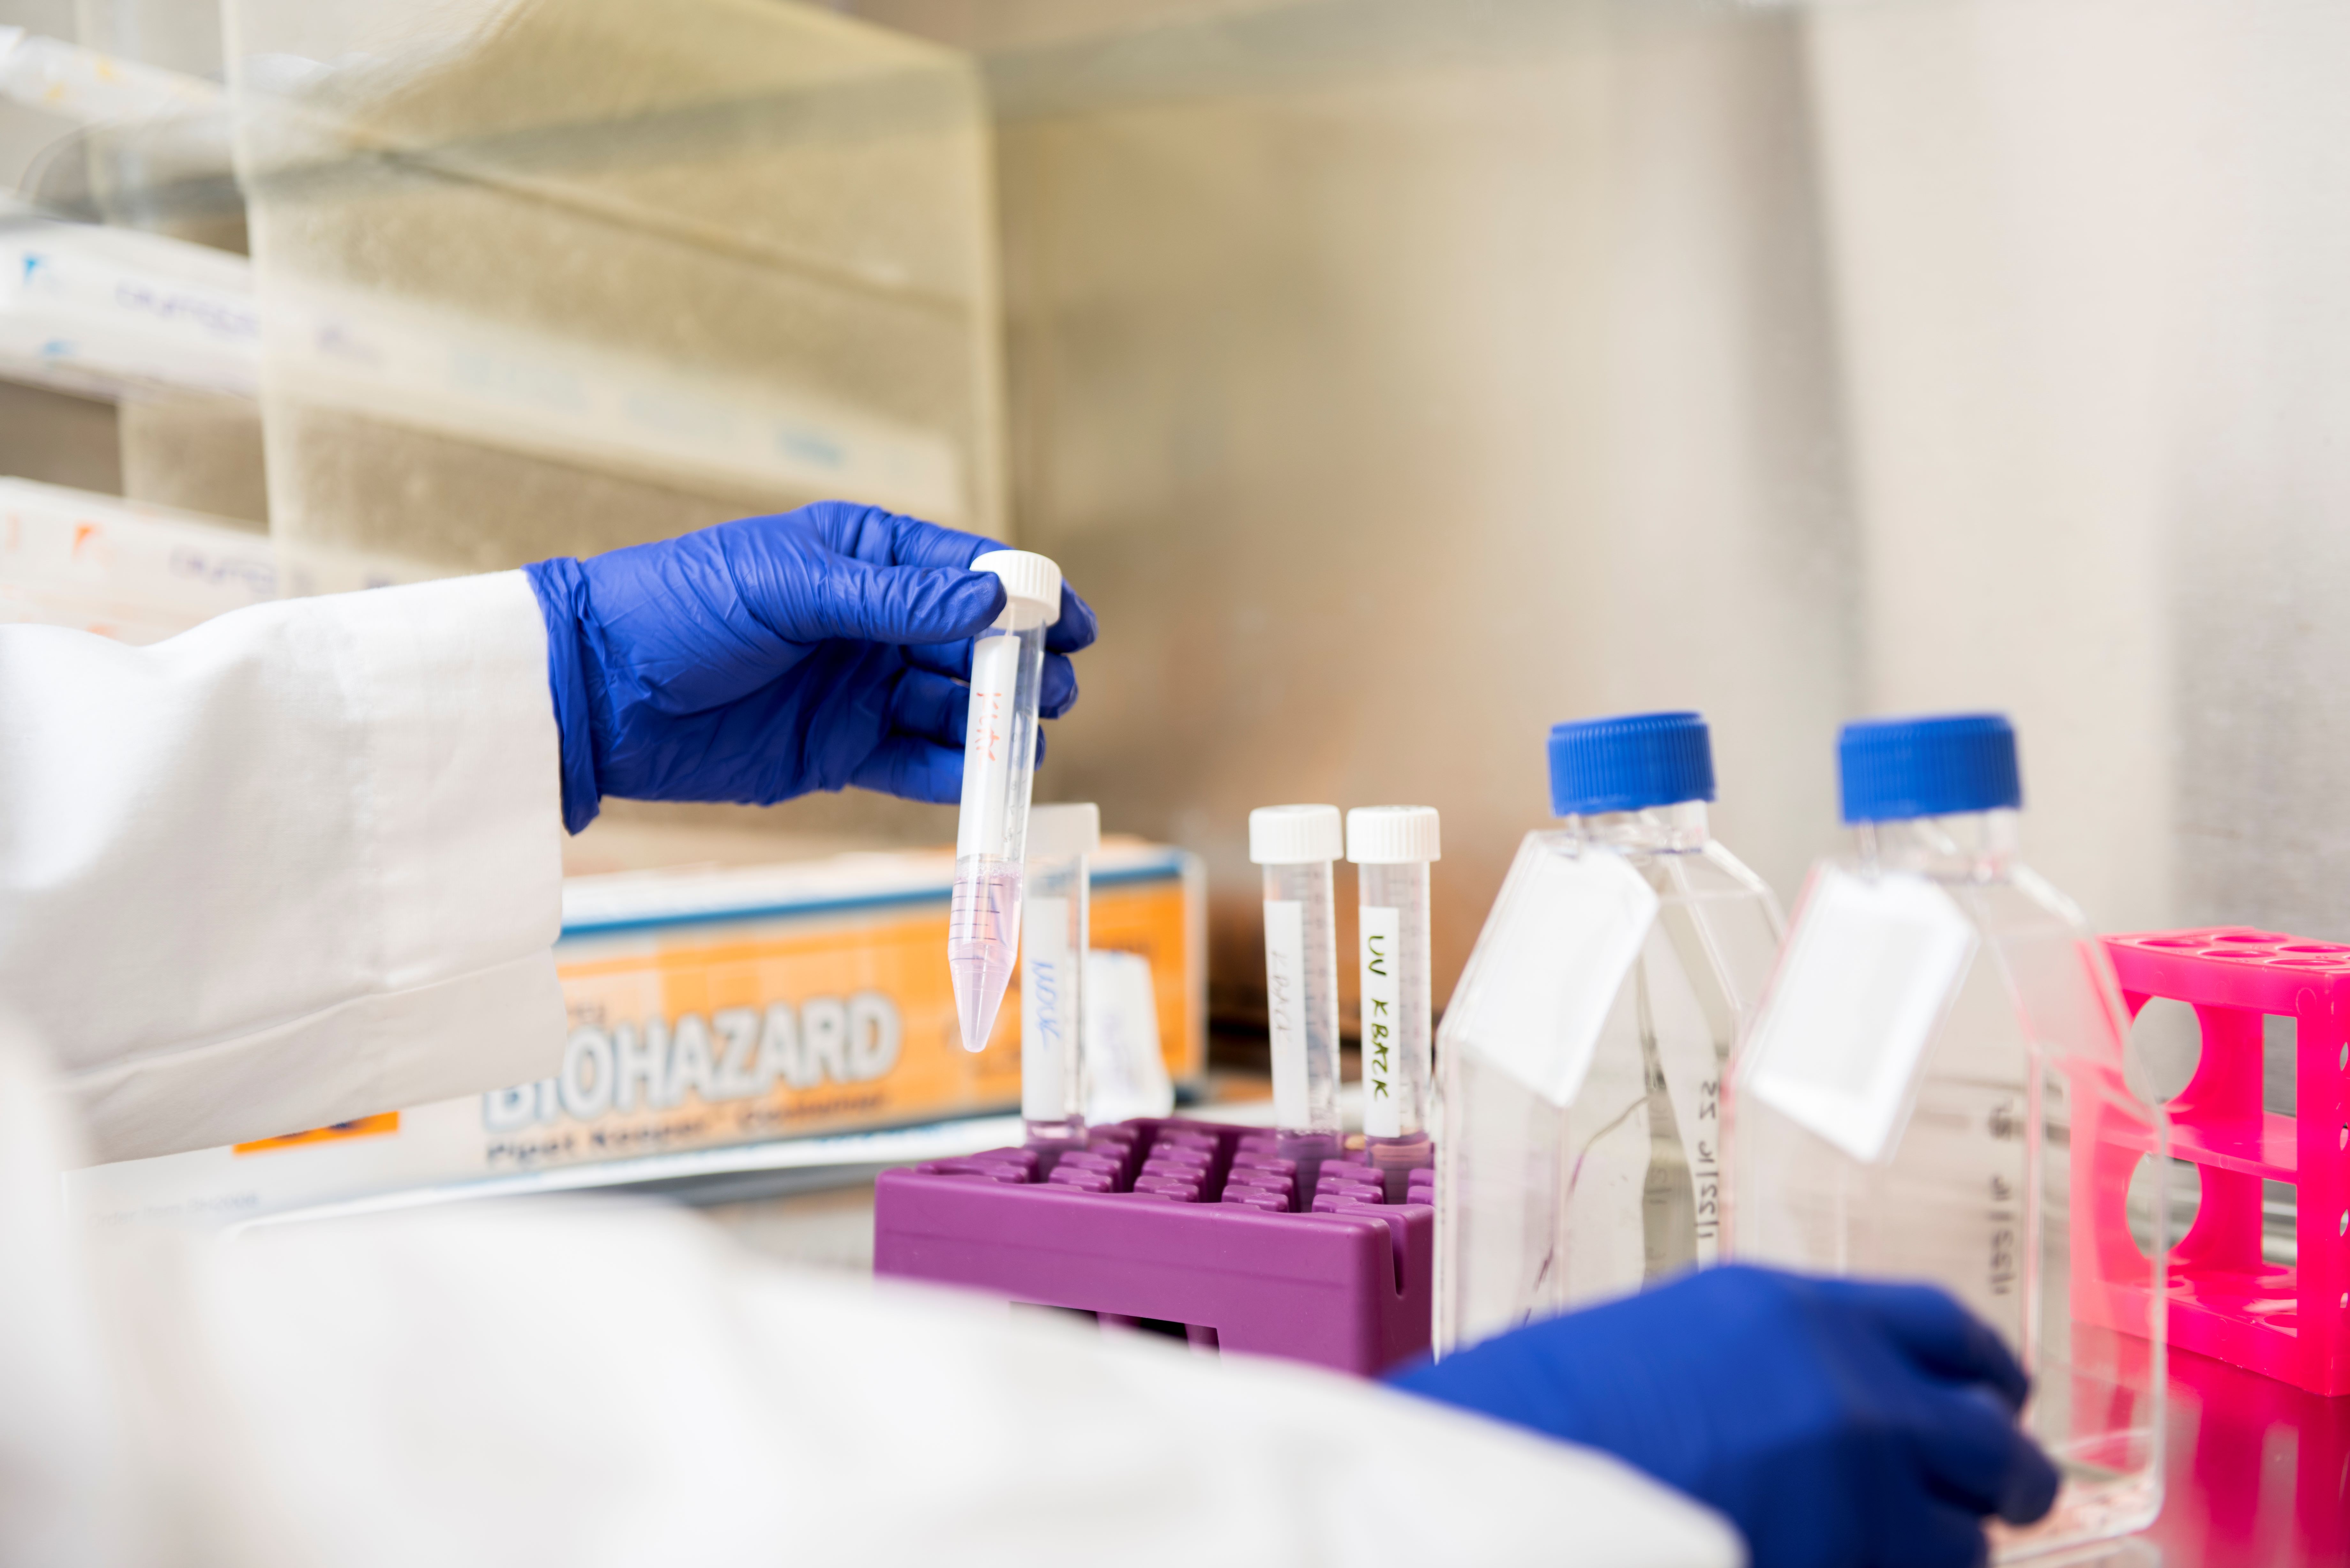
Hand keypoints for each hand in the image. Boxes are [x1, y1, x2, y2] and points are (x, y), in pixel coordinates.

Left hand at [525, 502, 1096, 830]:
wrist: (597, 691)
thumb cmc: (679, 609)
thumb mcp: (791, 588)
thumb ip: (896, 599)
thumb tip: (994, 596)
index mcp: (864, 558)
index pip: (969, 571)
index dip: (1028, 595)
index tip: (1074, 626)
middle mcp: (872, 623)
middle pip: (974, 645)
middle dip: (1022, 667)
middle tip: (1055, 692)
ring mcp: (859, 689)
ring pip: (953, 709)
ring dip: (995, 725)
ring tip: (1027, 742)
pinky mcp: (839, 751)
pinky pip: (914, 765)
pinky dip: (952, 777)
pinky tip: (983, 783)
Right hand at [1388, 1267, 2060, 1567]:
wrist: (1511, 1488)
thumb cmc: (1555, 1417)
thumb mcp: (1677, 1343)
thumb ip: (1778, 1366)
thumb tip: (1851, 1414)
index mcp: (1795, 1314)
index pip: (1944, 1325)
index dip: (1989, 1368)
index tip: (2004, 1396)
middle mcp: (1850, 1391)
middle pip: (1991, 1440)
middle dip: (2009, 1477)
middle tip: (2006, 1497)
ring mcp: (1860, 1492)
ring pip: (1966, 1541)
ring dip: (1944, 1548)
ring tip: (1890, 1549)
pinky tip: (1849, 1562)